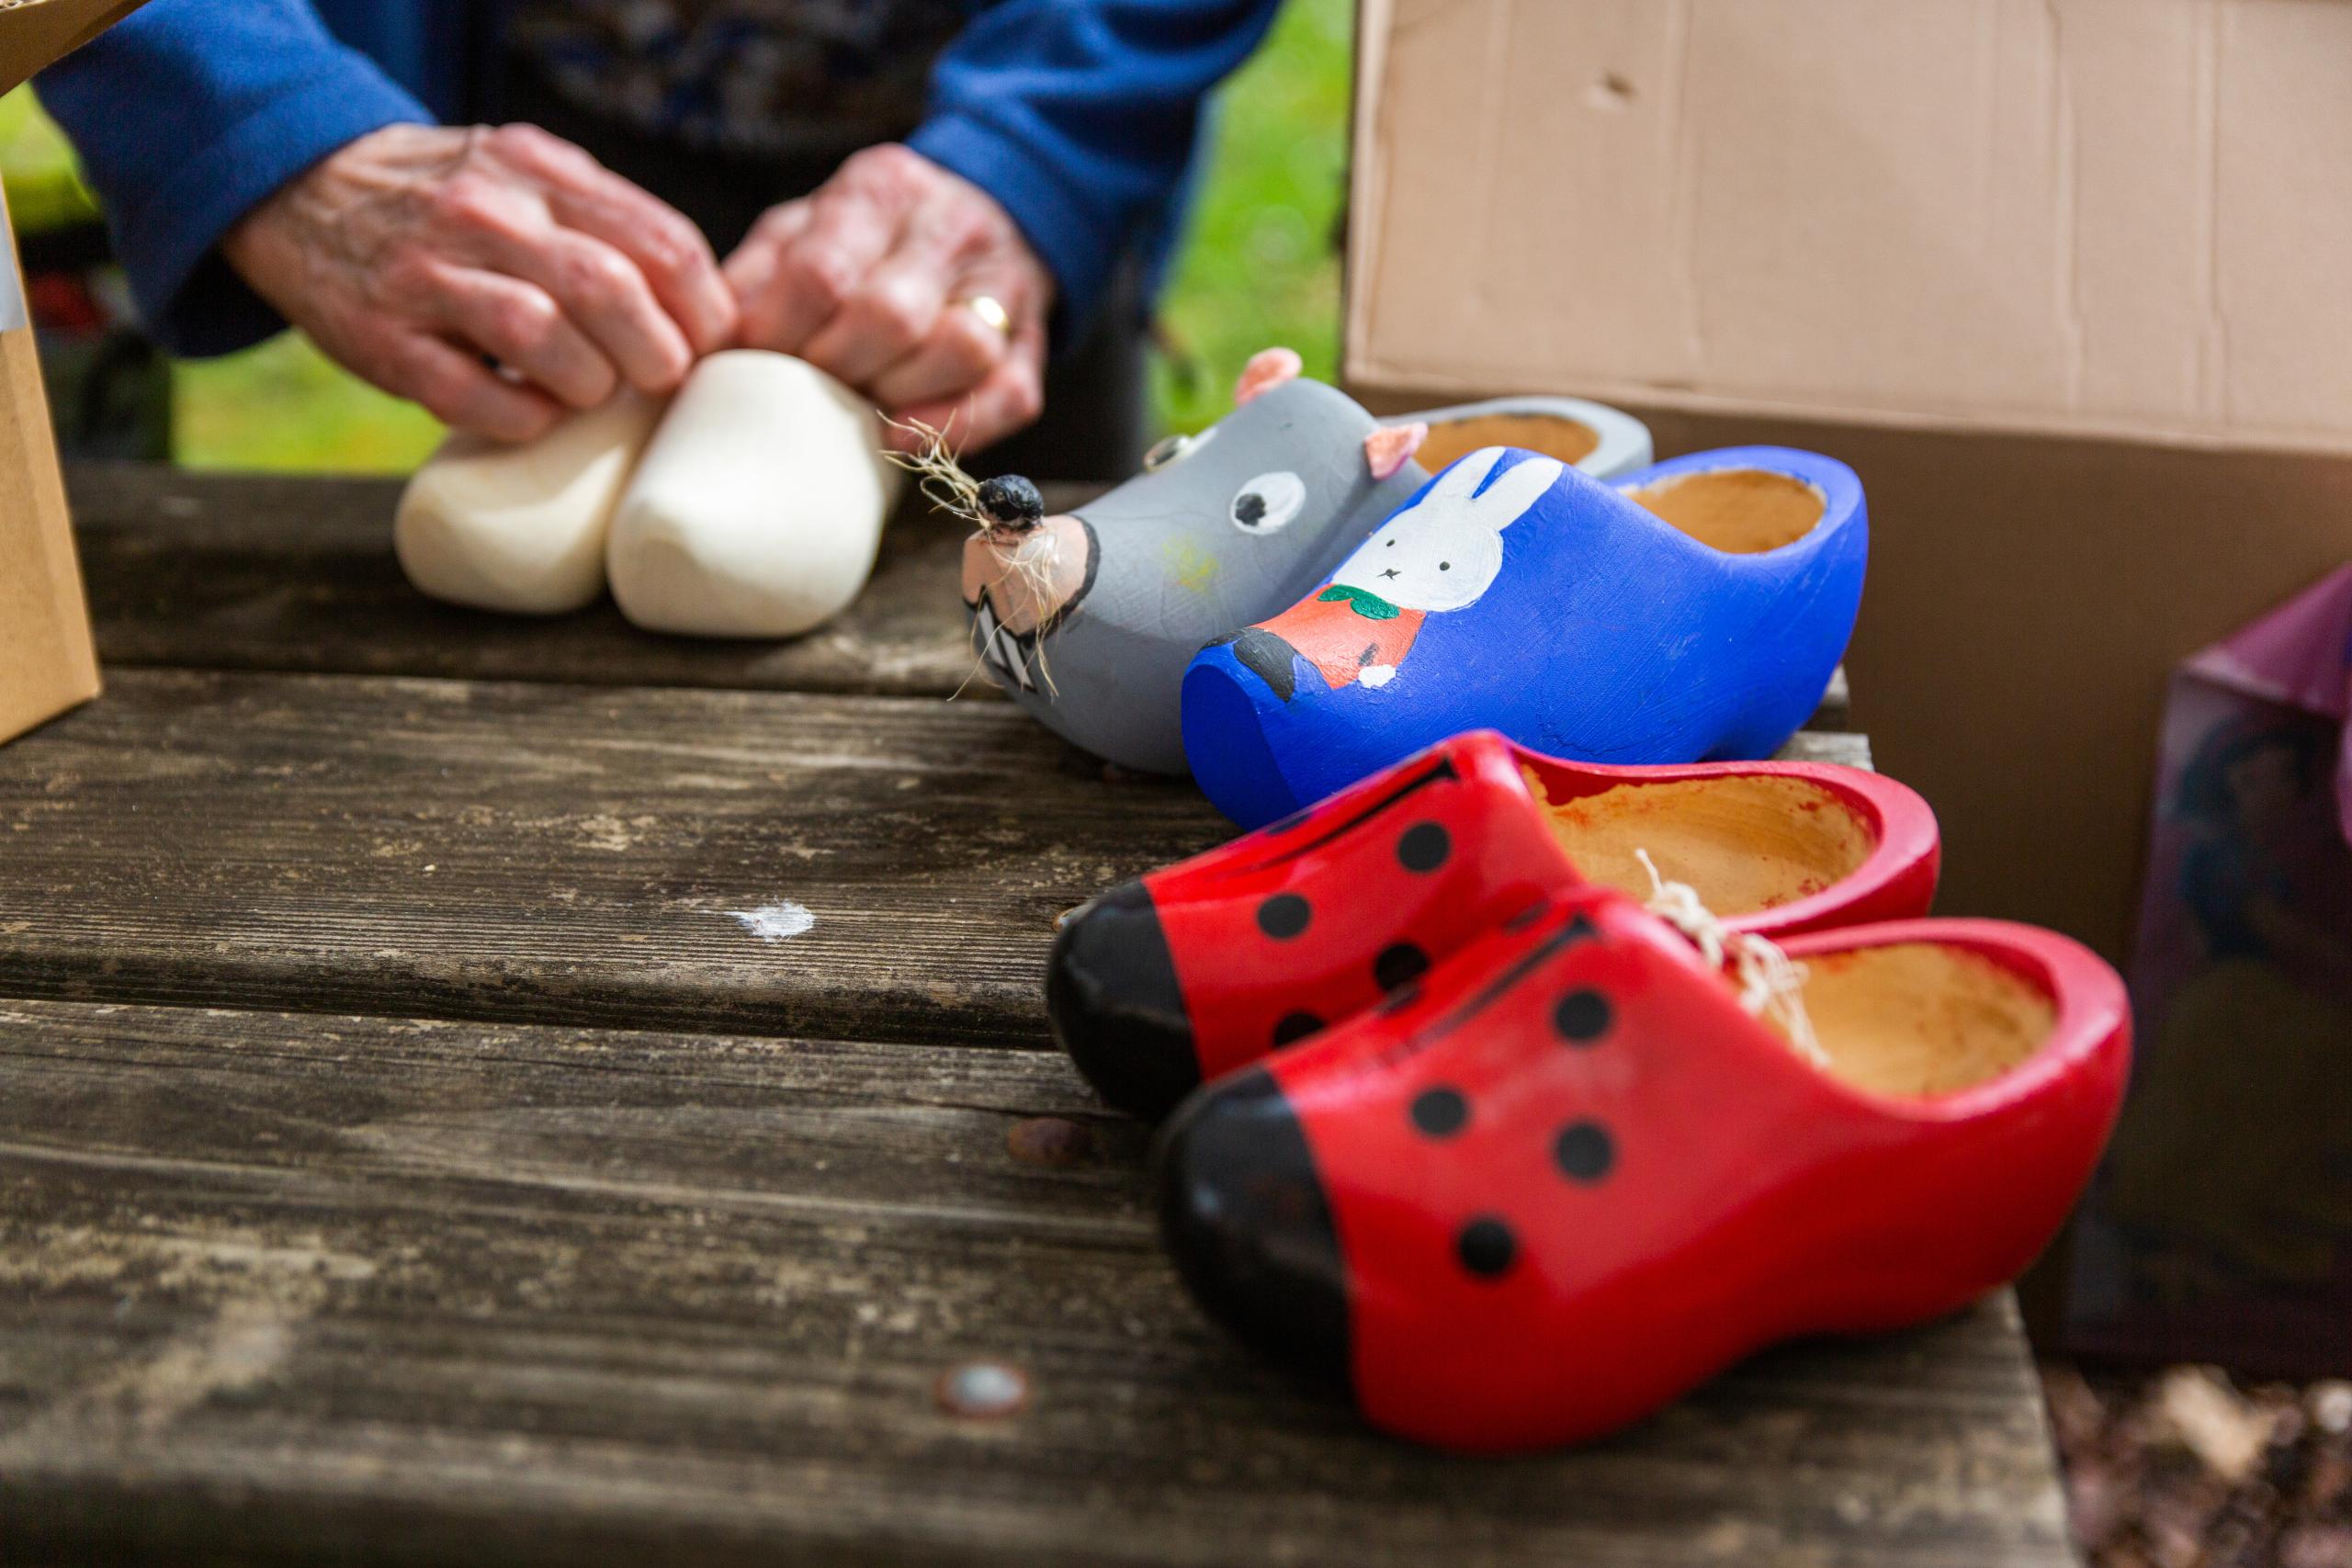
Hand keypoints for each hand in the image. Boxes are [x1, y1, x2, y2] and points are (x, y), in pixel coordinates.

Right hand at [223, 123, 737, 441]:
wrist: (304, 191)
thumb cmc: (451, 204)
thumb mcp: (529, 177)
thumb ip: (608, 222)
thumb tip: (705, 308)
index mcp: (539, 172)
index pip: (660, 242)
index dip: (704, 308)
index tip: (709, 344)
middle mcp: (484, 214)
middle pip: (607, 289)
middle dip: (657, 354)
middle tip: (659, 379)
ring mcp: (428, 277)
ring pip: (542, 337)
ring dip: (590, 384)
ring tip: (592, 391)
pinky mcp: (384, 341)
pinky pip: (473, 397)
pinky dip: (523, 418)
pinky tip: (533, 413)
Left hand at [724, 144, 1051, 455]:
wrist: (983, 211)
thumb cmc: (871, 237)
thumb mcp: (804, 225)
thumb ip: (758, 272)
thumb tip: (709, 339)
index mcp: (880, 189)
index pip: (822, 271)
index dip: (778, 332)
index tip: (751, 362)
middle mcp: (949, 228)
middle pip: (890, 314)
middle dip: (835, 368)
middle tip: (802, 391)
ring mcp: (1001, 285)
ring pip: (962, 348)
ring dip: (897, 396)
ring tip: (856, 408)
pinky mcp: (1033, 342)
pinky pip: (1009, 395)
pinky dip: (955, 427)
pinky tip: (902, 439)